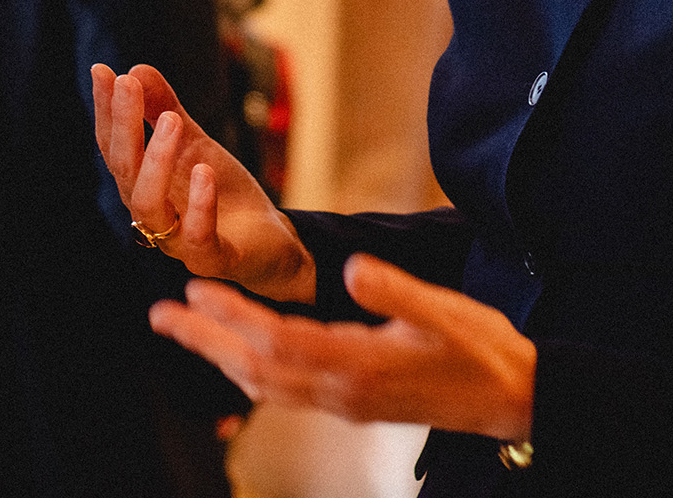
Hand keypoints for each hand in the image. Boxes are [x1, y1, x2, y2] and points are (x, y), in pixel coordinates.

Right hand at [93, 63, 312, 301]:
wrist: (268, 240)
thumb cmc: (222, 191)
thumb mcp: (195, 143)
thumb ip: (165, 110)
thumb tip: (135, 69)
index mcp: (141, 184)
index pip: (113, 146)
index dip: (105, 111)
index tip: (102, 71)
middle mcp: (151, 213)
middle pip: (124, 171)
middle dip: (124, 127)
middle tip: (128, 85)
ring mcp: (178, 240)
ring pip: (149, 205)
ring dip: (156, 161)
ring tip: (171, 122)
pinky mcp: (212, 258)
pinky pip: (198, 237)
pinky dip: (199, 204)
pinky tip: (205, 171)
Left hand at [150, 254, 536, 441]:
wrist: (512, 400)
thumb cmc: (482, 349)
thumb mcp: (446, 311)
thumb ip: (397, 290)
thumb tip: (352, 267)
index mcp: (359, 365)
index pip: (278, 341)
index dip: (233, 318)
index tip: (195, 291)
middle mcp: (342, 391)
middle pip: (257, 370)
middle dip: (206, 341)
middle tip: (160, 317)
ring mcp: (346, 403)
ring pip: (267, 386)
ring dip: (222, 357)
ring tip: (186, 331)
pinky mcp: (354, 404)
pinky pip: (287, 394)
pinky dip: (253, 373)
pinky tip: (242, 358)